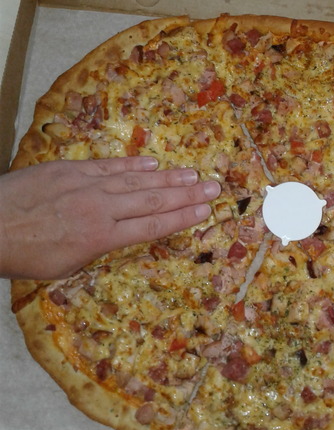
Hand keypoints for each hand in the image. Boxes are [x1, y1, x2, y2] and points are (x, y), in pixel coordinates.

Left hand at [0, 157, 221, 279]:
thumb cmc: (22, 256)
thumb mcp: (65, 266)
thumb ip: (96, 248)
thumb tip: (115, 235)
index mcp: (101, 237)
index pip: (152, 227)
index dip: (182, 219)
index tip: (205, 212)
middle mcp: (100, 208)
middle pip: (153, 200)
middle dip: (187, 195)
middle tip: (214, 187)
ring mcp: (86, 184)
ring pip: (136, 180)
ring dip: (168, 177)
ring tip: (194, 175)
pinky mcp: (71, 169)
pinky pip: (109, 166)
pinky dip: (133, 165)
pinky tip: (153, 164)